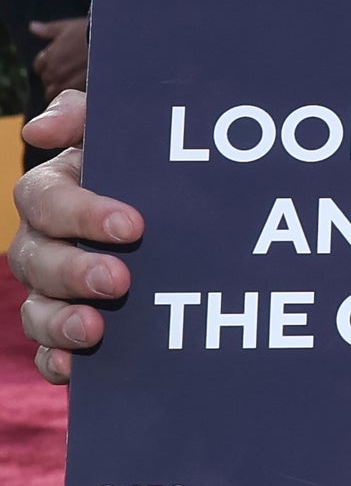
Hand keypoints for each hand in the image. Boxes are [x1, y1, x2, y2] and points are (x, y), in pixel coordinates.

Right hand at [6, 90, 144, 384]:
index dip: (80, 213)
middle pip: (35, 259)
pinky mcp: (67, 327)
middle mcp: (43, 240)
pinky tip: (74, 369)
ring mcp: (51, 288)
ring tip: (93, 328)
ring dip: (59, 321)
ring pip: (36, 307)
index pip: (43, 199)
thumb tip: (40, 128)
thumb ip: (85, 116)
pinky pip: (47, 350)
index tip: (132, 224)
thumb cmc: (147, 164)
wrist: (179, 210)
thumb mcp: (124, 132)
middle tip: (119, 279)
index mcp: (52, 191)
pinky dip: (55, 360)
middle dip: (74, 271)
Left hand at [30, 16, 88, 95]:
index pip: (39, 66)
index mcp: (50, 55)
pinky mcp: (78, 91)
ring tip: (74, 83)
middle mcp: (54, 70)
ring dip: (60, 88)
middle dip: (54, 77)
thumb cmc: (92, 33)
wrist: (114, 44)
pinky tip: (80, 88)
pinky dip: (71, 94)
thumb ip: (49, 30)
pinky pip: (67, 97)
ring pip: (53, 92)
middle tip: (70, 72)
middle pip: (47, 80)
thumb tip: (33, 27)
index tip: (59, 63)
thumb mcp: (69, 27)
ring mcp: (65, 82)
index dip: (48, 65)